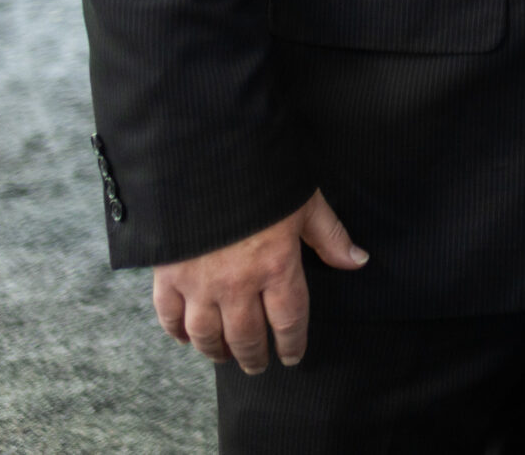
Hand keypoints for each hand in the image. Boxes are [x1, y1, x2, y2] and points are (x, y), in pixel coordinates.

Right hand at [151, 190, 366, 373]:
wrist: (203, 157)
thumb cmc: (262, 176)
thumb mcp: (306, 202)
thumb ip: (330, 236)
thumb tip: (357, 261)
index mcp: (276, 266)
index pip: (289, 320)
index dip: (292, 343)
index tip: (292, 356)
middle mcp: (237, 283)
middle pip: (247, 335)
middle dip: (254, 356)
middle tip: (257, 366)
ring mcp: (199, 282)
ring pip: (207, 334)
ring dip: (217, 351)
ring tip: (226, 358)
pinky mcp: (167, 275)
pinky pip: (169, 316)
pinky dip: (177, 332)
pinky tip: (186, 338)